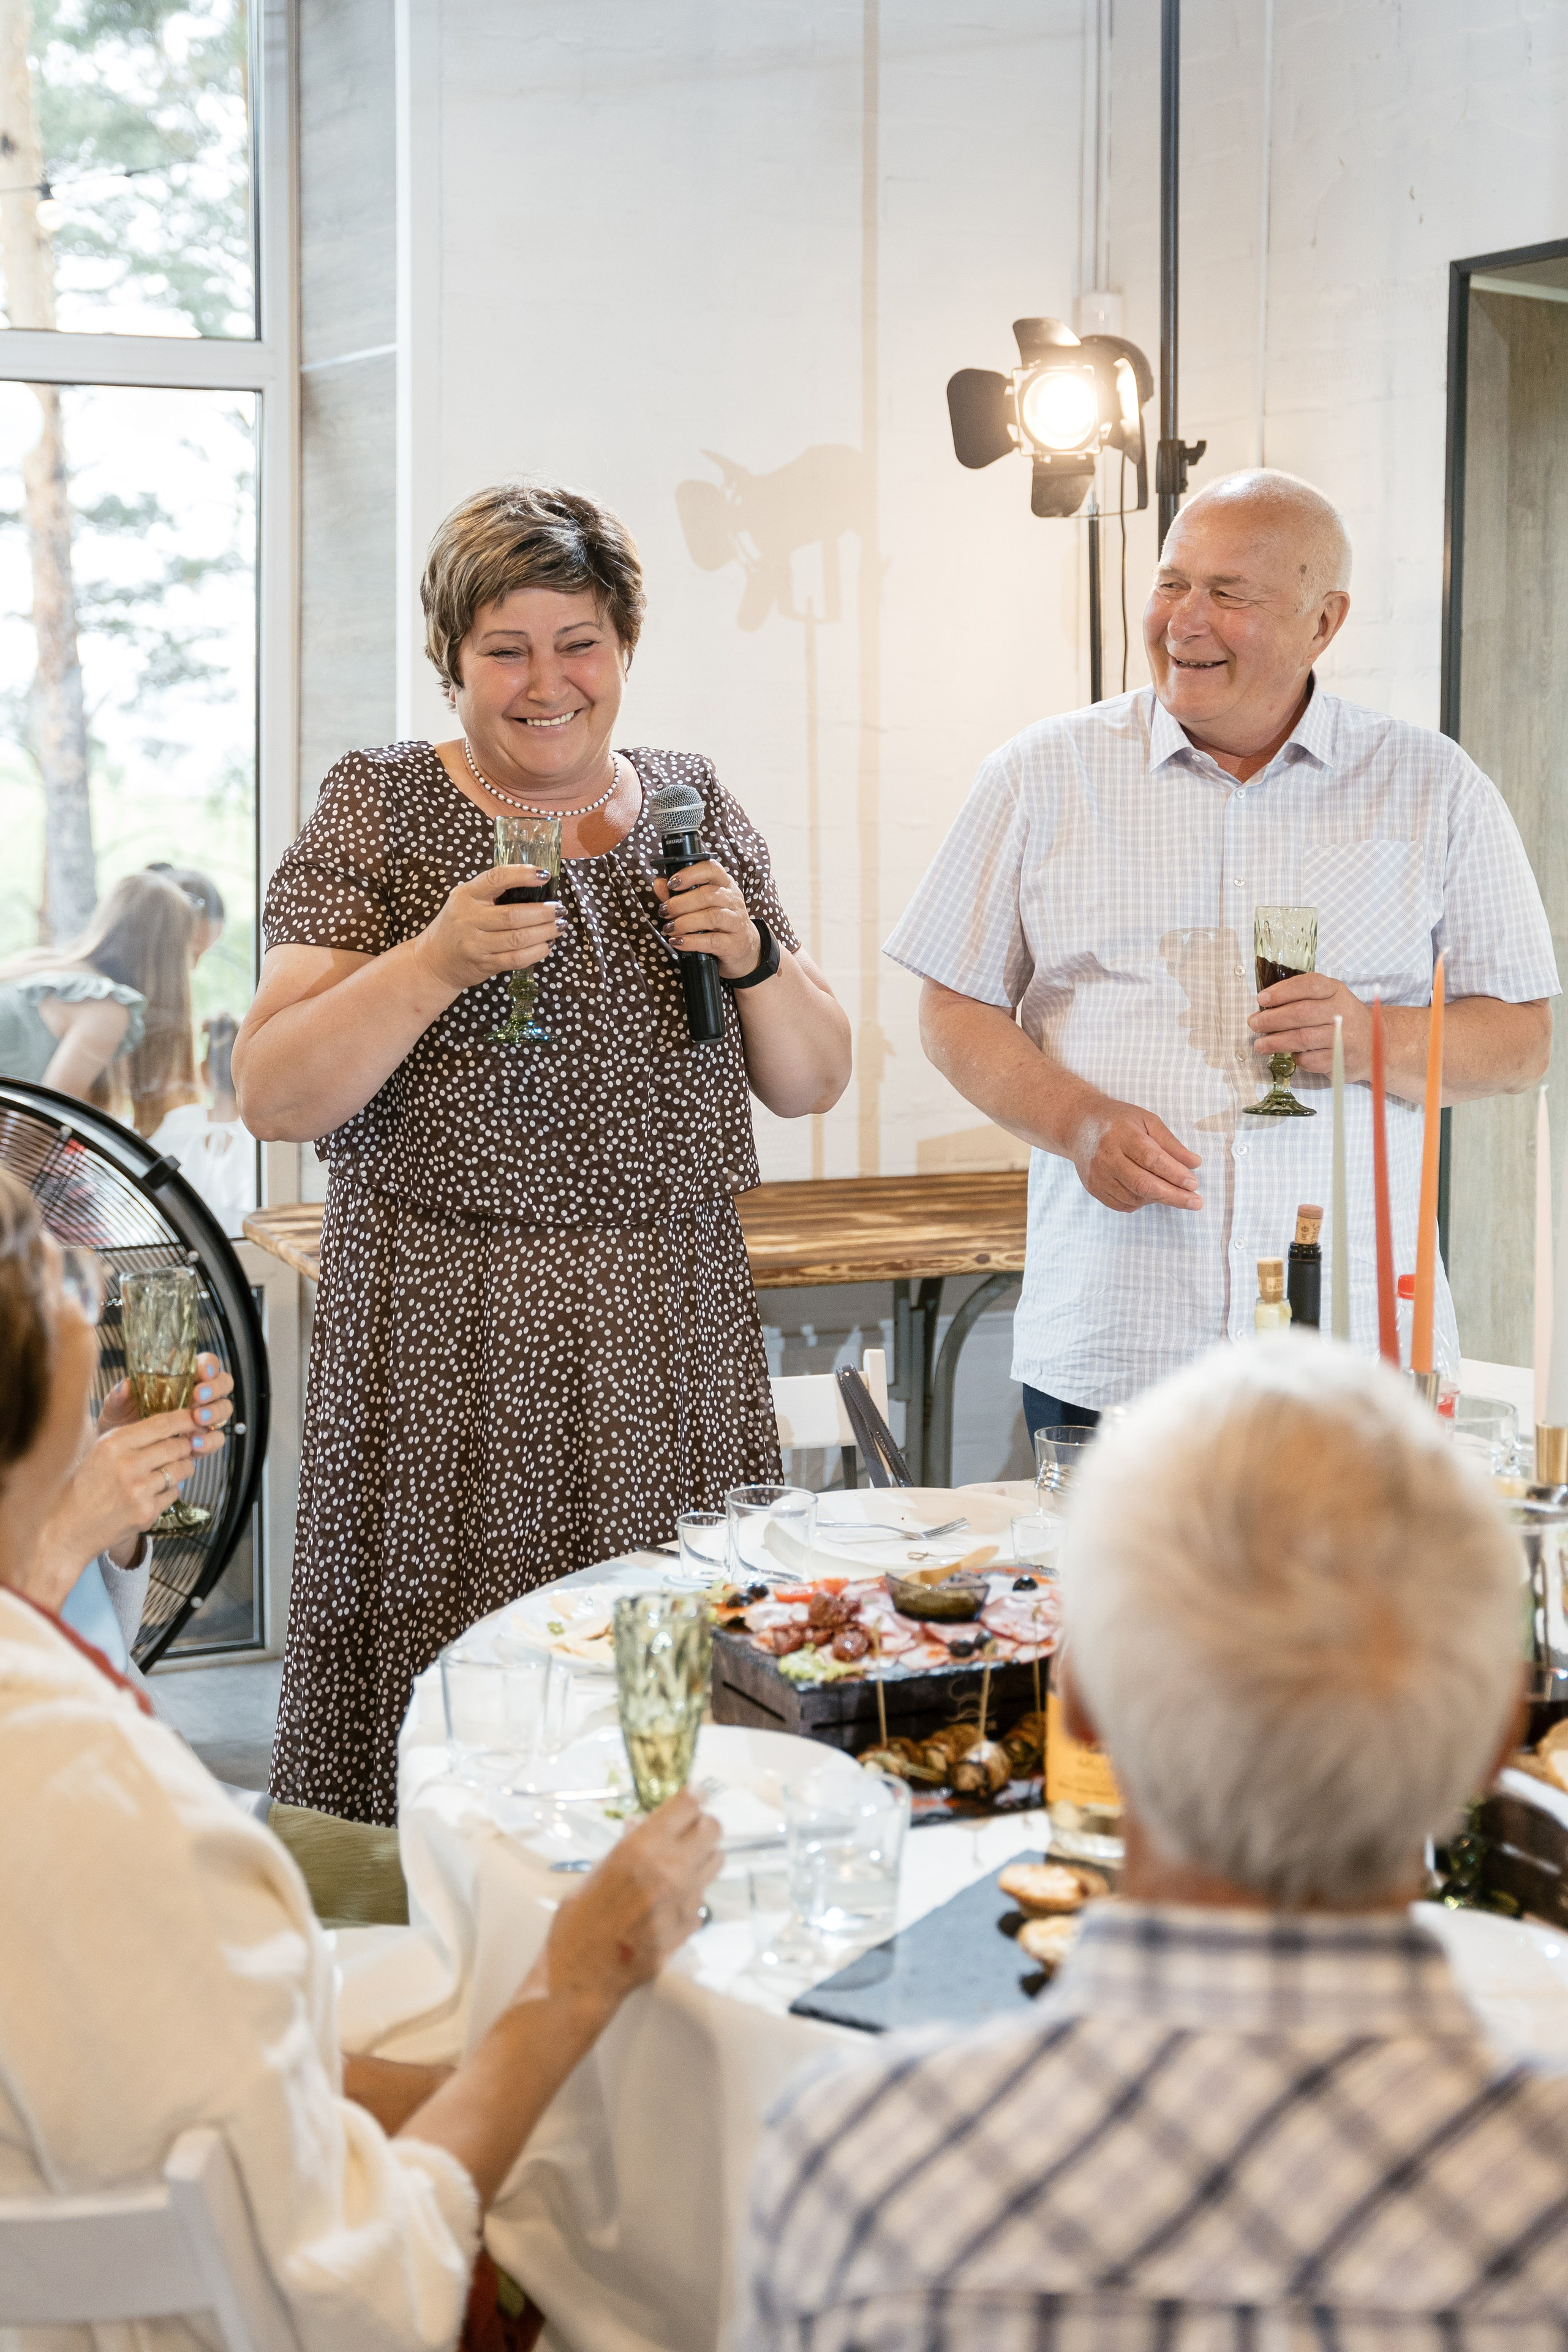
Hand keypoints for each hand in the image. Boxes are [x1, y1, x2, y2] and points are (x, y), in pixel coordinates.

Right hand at [28, 1355, 232, 1605]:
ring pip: (181, 1469)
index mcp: (114, 1445)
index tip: (195, 1416)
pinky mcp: (147, 1513)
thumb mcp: (100, 1452)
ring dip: (180, 1468)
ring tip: (163, 1471)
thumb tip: (170, 1424)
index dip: (184, 1419)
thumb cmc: (84, 1488)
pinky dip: (169, 1491)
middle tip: (184, 1446)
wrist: (69, 1528)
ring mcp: (139, 1491)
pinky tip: (150, 1493)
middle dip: (185, 1445)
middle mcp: (127, 1465)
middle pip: (177, 1445)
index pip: (162, 1424)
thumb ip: (132, 1437)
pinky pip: (174, 1493)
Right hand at [411, 869, 562, 993]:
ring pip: (518, 939)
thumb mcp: (465, 900)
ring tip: (560, 927)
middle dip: (544, 913)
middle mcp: (469, 919)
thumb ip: (491, 892)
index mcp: (466, 895)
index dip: (522, 875)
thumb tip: (535, 884)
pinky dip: (536, 952)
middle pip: (514, 915)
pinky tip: (547, 945)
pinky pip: (516, 959)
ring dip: (545, 932)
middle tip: (560, 909)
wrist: (433, 961)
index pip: (496, 879)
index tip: (544, 875)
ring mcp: (475, 944)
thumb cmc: (456, 925)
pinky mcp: (483, 964)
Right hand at [531, 1791, 720, 2015]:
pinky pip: (703, 1895)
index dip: (692, 1796)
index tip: (694, 1794)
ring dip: (703, 1854)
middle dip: (702, 1823)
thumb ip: (625, 1847)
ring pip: (717, 1860)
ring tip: (683, 1861)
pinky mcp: (692, 1925)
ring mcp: (686, 1899)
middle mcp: (671, 1869)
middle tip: (687, 1829)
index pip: (687, 1805)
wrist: (585, 1976)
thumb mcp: (595, 1873)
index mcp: (641, 1849)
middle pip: (712, 1828)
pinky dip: (693, 1890)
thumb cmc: (578, 1922)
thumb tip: (640, 1825)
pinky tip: (672, 1898)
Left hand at [654, 860, 760, 981]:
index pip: (711, 869)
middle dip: (680, 903)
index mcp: (725, 885)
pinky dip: (691, 941)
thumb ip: (680, 894)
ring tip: (669, 928)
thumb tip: (658, 883)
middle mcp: (733, 900)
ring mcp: (736, 922)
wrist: (745, 949)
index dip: (690, 874)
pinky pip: (711, 940)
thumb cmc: (719, 923)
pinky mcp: (734, 943)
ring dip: (684, 922)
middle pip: (707, 895)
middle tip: (664, 911)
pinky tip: (678, 942)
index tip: (671, 883)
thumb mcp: (702, 906)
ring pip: (710, 917)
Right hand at [1069, 1093, 1202, 1212]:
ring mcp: (1098, 1175)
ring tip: (1170, 1189)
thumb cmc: (1118, 1121)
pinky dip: (1142, 1202)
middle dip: (1173, 1196)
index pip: (1151, 1158)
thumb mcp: (1147, 1121)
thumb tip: (1194, 1164)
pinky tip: (1149, 1192)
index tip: (1194, 1184)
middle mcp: (1107, 1157)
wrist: (1079, 1126)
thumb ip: (1171, 1143)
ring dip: (1158, 1198)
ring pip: (1135, 1198)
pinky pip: (1123, 1205)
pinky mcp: (1093, 1188)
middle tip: (1196, 1202)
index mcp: (1122, 1135)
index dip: (1174, 1173)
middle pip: (1143, 1184)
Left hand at [1248, 971, 1370, 1077]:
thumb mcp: (1330, 998)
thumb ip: (1303, 998)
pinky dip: (1295, 1057)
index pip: (1309, 985)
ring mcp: (1344, 1037)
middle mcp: (1343, 1011)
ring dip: (1276, 1042)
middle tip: (1254, 1023)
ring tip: (1260, 1044)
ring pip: (1302, 1039)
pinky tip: (1290, 1054)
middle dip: (1272, 1019)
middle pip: (1301, 1014)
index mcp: (1337, 991)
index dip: (1282, 992)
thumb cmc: (1343, 1018)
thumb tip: (1265, 1006)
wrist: (1376, 1044)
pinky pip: (1310, 1060)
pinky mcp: (1341, 1060)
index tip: (1261, 999)